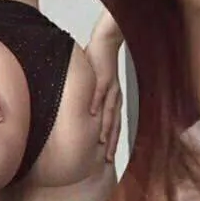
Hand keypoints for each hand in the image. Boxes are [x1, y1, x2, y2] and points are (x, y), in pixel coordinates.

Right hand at [85, 33, 122, 162]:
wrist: (106, 41)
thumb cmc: (100, 61)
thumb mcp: (98, 83)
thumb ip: (93, 97)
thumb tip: (83, 110)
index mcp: (114, 97)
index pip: (115, 123)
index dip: (113, 141)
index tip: (109, 157)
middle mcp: (115, 95)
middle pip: (115, 122)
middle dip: (112, 141)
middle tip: (108, 159)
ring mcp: (110, 86)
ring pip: (109, 110)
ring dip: (106, 127)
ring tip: (101, 143)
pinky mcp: (104, 76)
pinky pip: (100, 91)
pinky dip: (96, 103)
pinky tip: (91, 114)